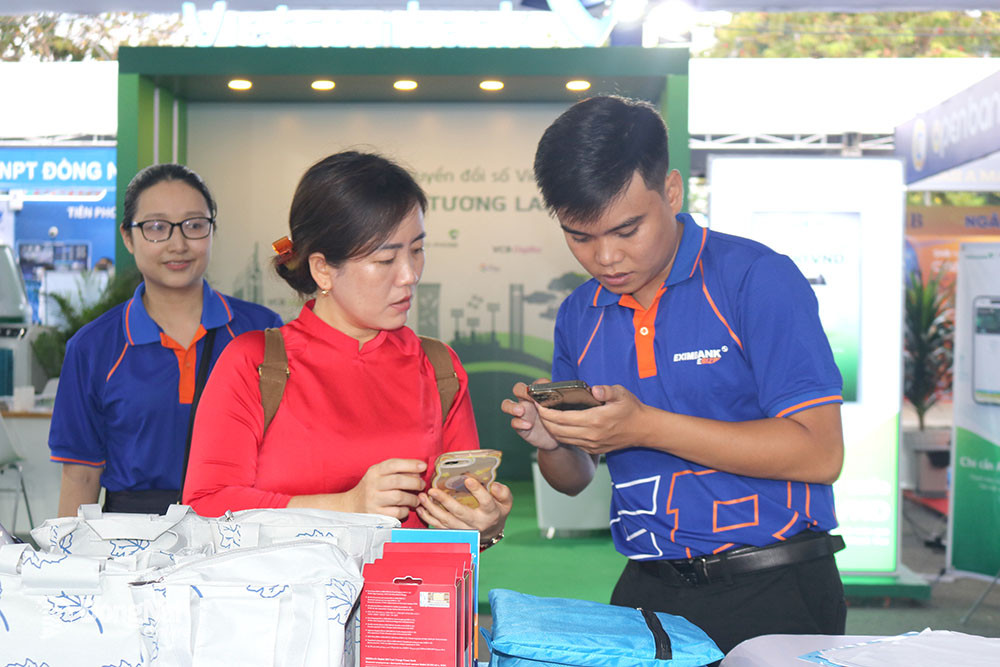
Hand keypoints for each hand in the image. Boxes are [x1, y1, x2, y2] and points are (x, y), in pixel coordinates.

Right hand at [343, 458, 426, 521]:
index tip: (423, 466)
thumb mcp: (379, 475)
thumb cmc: (372, 487)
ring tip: (416, 499)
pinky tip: (406, 508)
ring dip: (412, 498)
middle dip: (415, 482)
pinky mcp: (376, 514)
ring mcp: (373, 500)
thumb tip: (420, 469)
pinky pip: (396, 512)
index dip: (410, 464)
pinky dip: (405, 510)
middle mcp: (372, 484)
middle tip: (422, 485)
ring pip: (399, 497)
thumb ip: (397, 471)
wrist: (352, 505)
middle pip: (398, 481)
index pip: (393, 464)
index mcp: (374, 471)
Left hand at [415, 478, 511, 541]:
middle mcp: (477, 524)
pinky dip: (429, 519)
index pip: (486, 502)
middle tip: (432, 490)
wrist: (490, 532)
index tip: (468, 480)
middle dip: (445, 502)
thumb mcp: (505, 502)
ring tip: (422, 497)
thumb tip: (495, 485)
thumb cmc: (497, 511)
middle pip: (460, 513)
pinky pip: (439, 527)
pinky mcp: (454, 533)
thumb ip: (503, 493)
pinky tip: (420, 509)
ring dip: (432, 509)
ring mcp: (464, 530)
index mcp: (490, 513)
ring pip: (446, 521)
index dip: (478, 491)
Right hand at [501, 380, 559, 450]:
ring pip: (507, 404)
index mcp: (538, 394)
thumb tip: (563, 393)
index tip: (545, 390)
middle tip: (528, 396)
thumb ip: (559, 401)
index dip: (539, 385)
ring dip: (512, 407)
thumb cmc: (558, 420)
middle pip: (517, 389)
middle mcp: (527, 401)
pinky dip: (519, 423)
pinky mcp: (519, 426)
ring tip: (520, 412)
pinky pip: (514, 422)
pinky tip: (528, 425)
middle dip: (521, 391)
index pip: (535, 383)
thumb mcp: (561, 409)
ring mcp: (521, 413)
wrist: (556, 439)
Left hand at [533, 384, 647, 455]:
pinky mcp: (594, 450)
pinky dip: (562, 435)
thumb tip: (593, 389)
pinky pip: (572, 443)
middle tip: (539, 409)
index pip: (562, 418)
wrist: (644, 429)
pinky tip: (559, 425)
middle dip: (544, 420)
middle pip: (558, 430)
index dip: (547, 412)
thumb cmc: (631, 409)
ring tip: (546, 416)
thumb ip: (606, 390)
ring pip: (562, 439)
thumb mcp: (621, 394)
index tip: (538, 403)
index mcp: (595, 420)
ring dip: (551, 428)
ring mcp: (592, 445)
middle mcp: (591, 435)